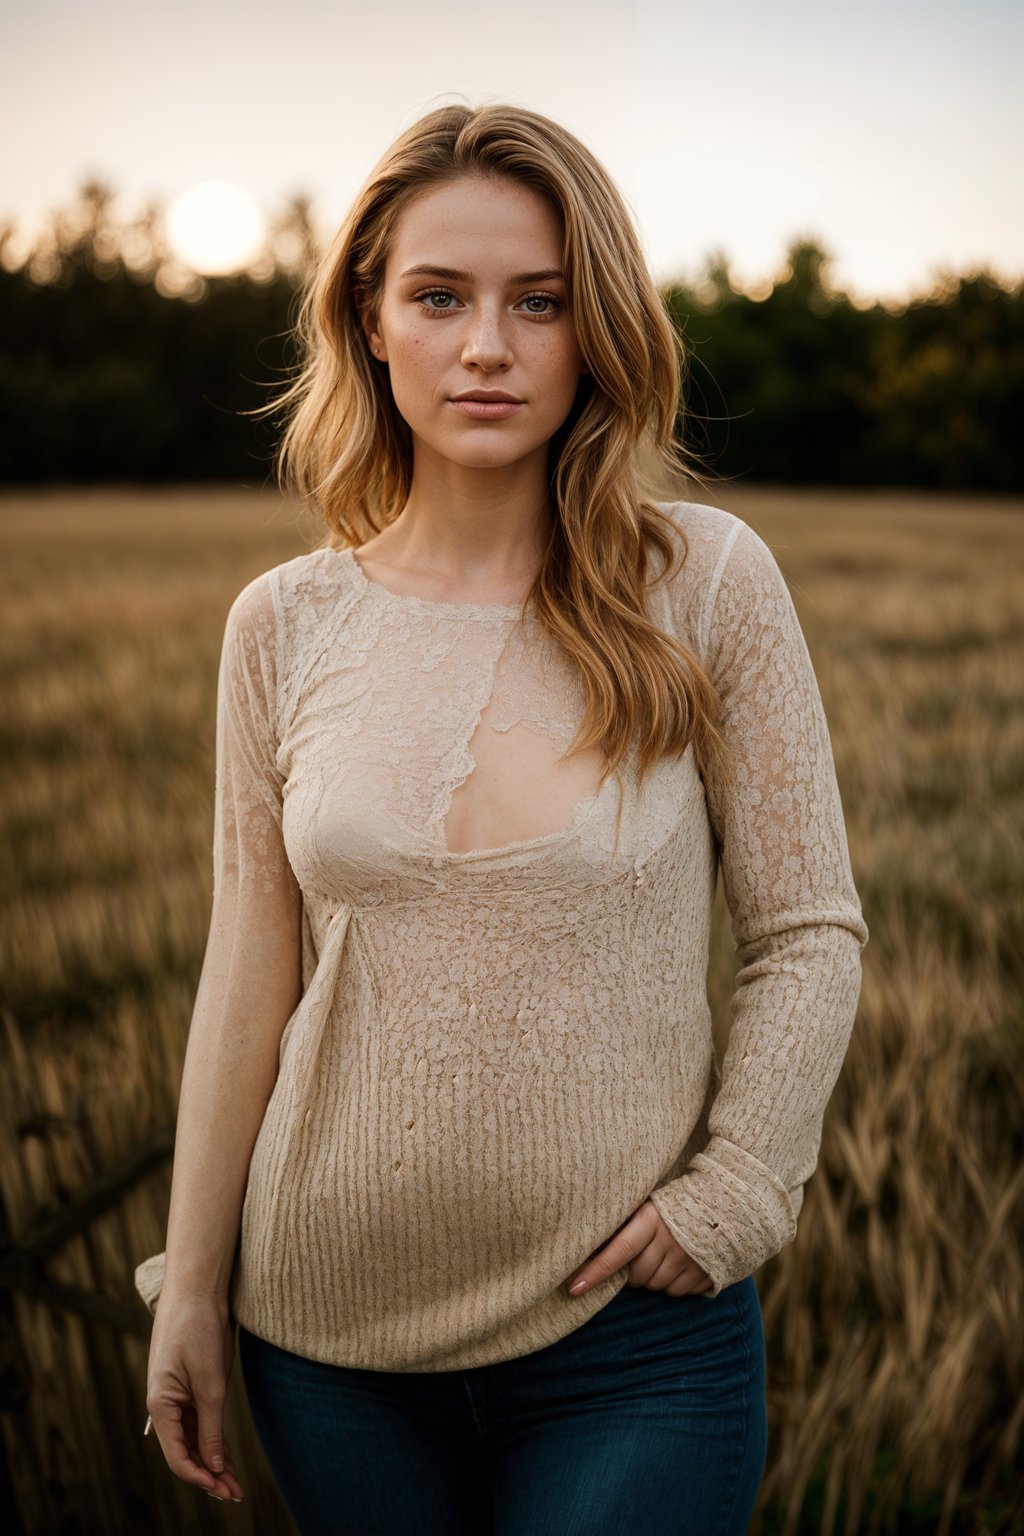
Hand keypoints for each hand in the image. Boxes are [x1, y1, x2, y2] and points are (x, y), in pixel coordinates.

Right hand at [145, 1293, 244, 1503]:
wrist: (198, 1289)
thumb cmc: (198, 1331)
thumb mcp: (209, 1384)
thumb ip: (210, 1427)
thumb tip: (213, 1467)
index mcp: (161, 1406)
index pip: (177, 1456)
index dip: (200, 1477)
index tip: (224, 1488)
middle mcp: (166, 1405)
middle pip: (186, 1450)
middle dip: (210, 1474)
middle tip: (236, 1493)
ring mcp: (178, 1396)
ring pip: (194, 1438)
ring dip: (213, 1460)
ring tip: (235, 1484)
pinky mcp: (192, 1385)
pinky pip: (200, 1421)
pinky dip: (214, 1440)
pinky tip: (226, 1457)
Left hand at [565, 1200, 713, 1297]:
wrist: (729, 1199)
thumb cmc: (679, 1201)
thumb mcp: (652, 1204)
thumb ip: (629, 1224)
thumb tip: (592, 1250)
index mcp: (654, 1219)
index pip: (618, 1251)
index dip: (595, 1271)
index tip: (573, 1287)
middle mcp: (671, 1241)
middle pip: (637, 1276)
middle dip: (633, 1272)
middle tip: (644, 1253)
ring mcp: (691, 1260)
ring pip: (656, 1287)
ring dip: (654, 1278)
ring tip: (666, 1254)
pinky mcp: (707, 1274)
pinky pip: (677, 1293)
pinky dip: (674, 1284)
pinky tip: (682, 1263)